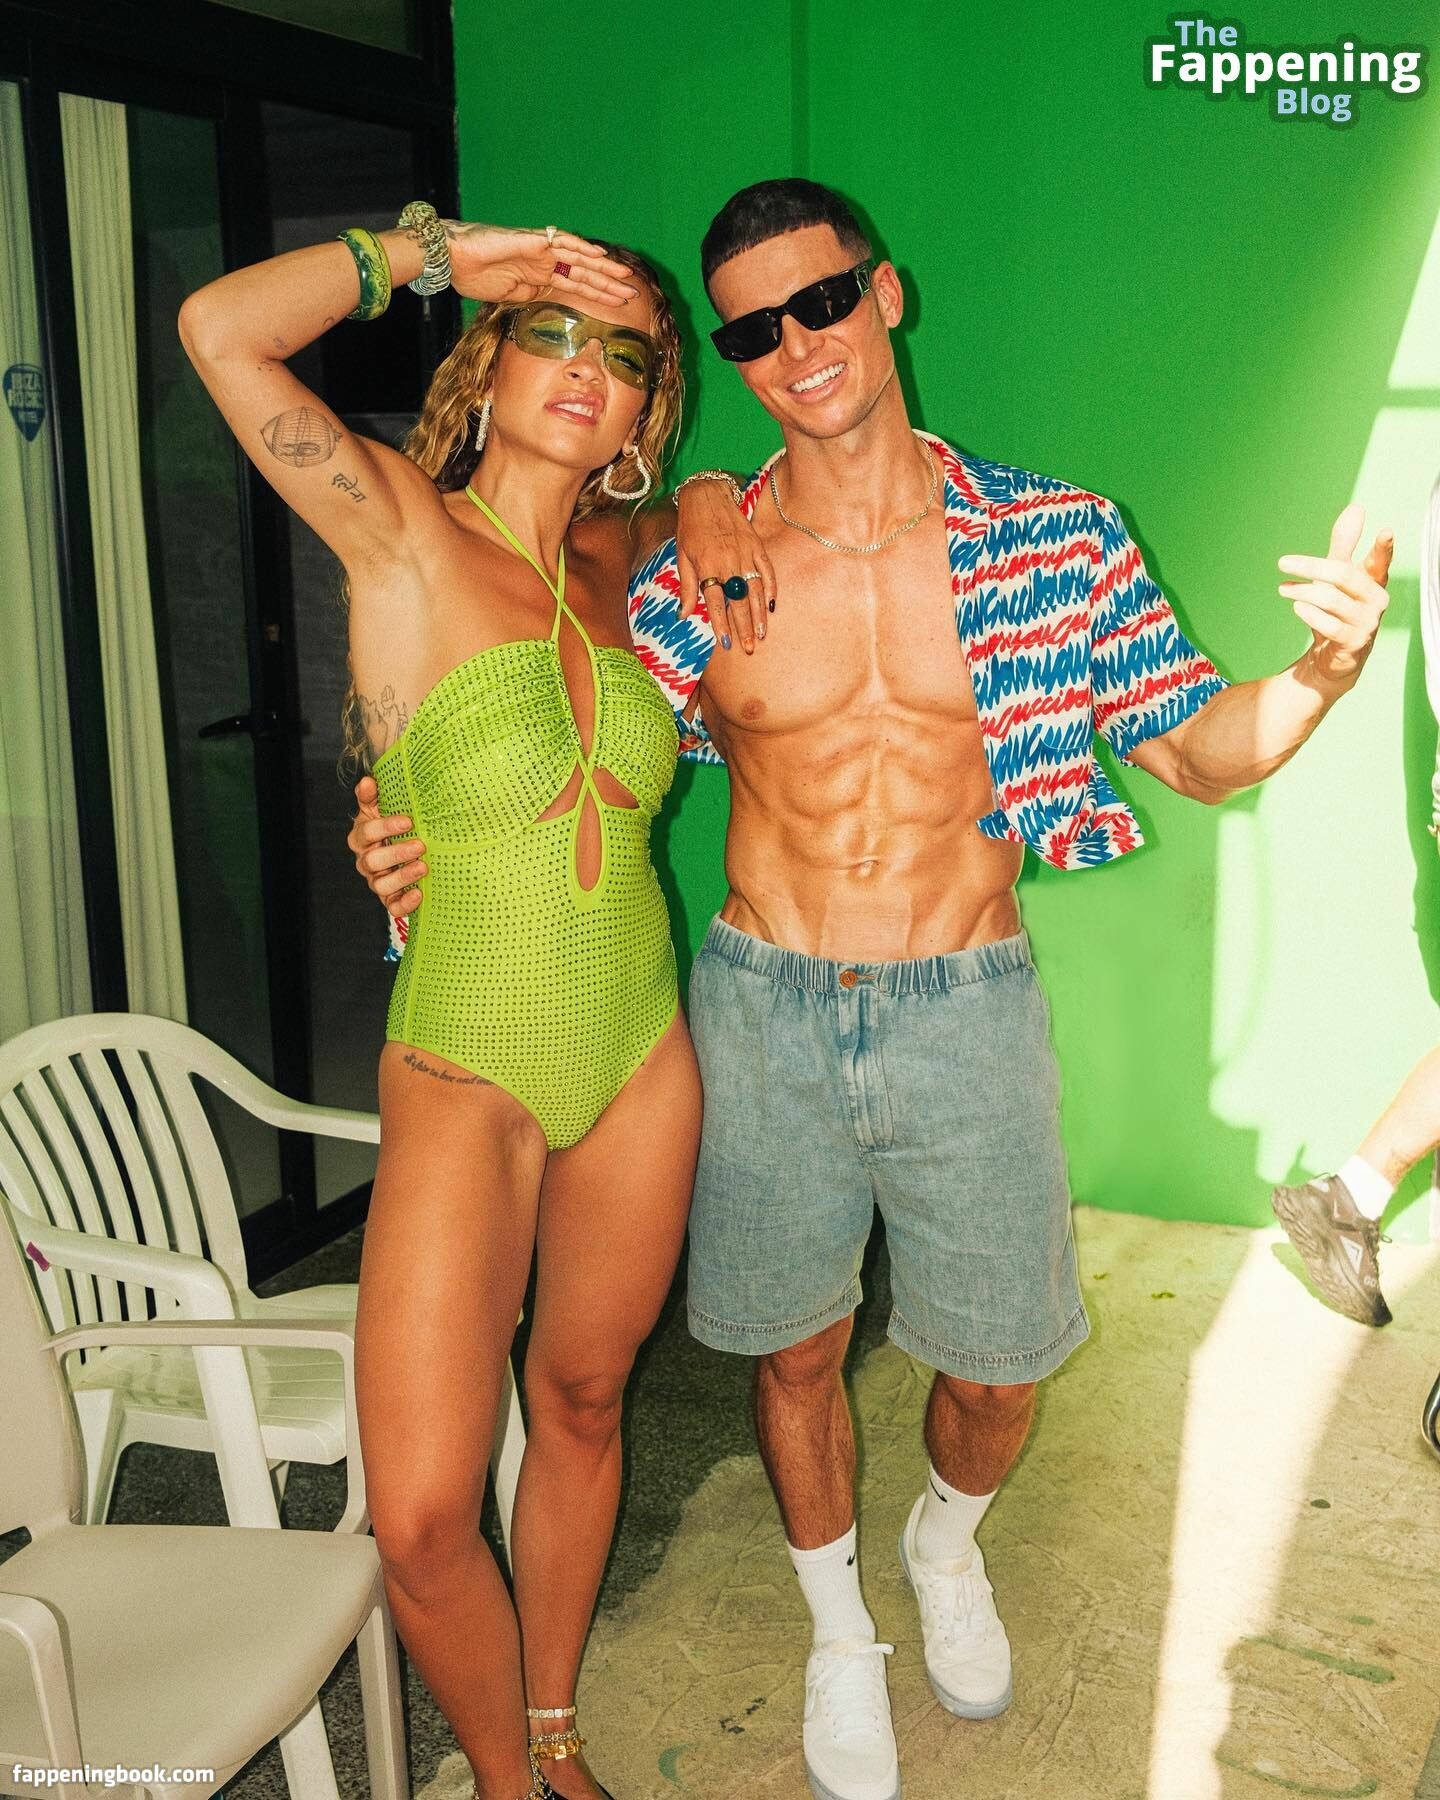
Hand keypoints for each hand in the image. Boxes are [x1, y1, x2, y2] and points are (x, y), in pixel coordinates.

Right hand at [348, 774, 426, 918]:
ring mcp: (377, 881)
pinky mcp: (390, 898)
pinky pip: (392, 906)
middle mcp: (367, 861)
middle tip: (420, 845)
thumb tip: (368, 782)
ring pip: (381, 884)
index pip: (367, 832)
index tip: (407, 821)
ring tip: (423, 867)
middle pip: (373, 861)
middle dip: (397, 852)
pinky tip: (418, 893)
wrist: (407, 850)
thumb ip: (373, 796)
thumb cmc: (394, 827)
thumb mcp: (382, 808)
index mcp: (362, 837)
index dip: (385, 827)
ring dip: (402, 876)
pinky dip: (404, 903)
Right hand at [441, 222, 638, 307]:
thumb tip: (550, 313)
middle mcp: (545, 261)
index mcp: (540, 276)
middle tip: (633, 292)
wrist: (453, 259)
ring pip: (579, 258)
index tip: (619, 304)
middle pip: (584, 272)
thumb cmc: (474, 277)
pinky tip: (599, 255)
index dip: (598, 294)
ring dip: (603, 268)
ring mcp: (541, 250)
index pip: (576, 285)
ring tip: (625, 276)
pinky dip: (581, 248)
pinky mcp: (533, 241)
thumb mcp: (510, 299)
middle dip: (608, 283)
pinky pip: (562, 242)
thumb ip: (532, 302)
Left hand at [676, 479, 776, 653]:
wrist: (708, 495)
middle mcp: (727, 561)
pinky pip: (767, 571)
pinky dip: (771, 589)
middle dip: (744, 627)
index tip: (726, 643)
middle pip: (738, 601)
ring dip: (759, 614)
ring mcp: (745, 553)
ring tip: (761, 634)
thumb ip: (687, 588)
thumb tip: (683, 616)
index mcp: (706, 565)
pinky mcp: (756, 545)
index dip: (721, 623)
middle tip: (748, 648)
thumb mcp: (682, 557)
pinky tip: (772, 606)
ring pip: (755, 590)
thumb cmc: (691, 528)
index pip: (715, 602)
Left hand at [1278, 504, 1392, 693]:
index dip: (1383, 549)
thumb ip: (1344, 544)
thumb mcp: (1338, 575)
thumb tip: (1356, 508)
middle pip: (1343, 576)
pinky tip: (1297, 607)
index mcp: (1374, 581)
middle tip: (1282, 562)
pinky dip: (1309, 614)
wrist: (1334, 658)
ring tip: (1283, 588)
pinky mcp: (1353, 642)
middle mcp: (1375, 600)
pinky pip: (1328, 625)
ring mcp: (1366, 623)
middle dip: (1311, 567)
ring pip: (1331, 600)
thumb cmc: (1337, 609)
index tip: (1385, 531)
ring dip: (1303, 591)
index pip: (1381, 562)